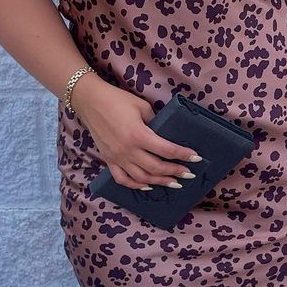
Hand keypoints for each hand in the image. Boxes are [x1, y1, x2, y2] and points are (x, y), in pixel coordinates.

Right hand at [71, 76, 203, 189]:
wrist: (89, 101)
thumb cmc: (117, 100)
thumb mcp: (141, 106)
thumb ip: (155, 122)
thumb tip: (165, 133)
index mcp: (138, 135)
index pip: (166, 149)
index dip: (183, 155)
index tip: (196, 158)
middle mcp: (128, 150)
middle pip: (156, 168)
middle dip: (176, 172)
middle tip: (189, 174)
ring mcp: (117, 157)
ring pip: (142, 178)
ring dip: (160, 182)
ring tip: (174, 183)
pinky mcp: (108, 160)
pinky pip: (123, 179)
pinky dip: (136, 186)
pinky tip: (147, 186)